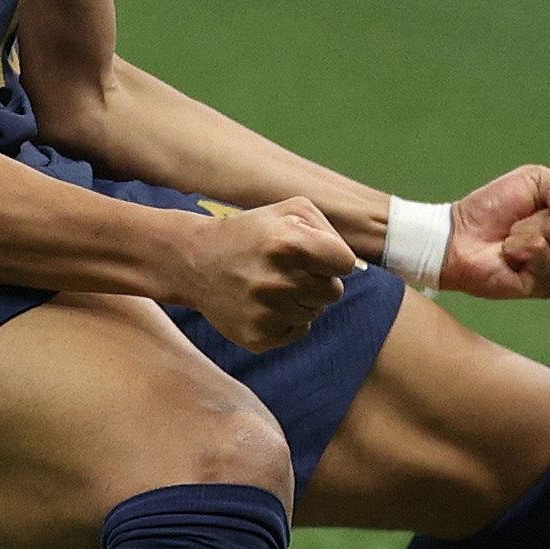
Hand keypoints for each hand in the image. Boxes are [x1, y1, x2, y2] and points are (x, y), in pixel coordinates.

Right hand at [184, 197, 358, 350]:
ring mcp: (266, 313)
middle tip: (287, 270)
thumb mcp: (290, 211)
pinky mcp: (258, 337)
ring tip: (271, 284)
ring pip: (315, 312)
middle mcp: (277, 281)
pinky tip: (263, 303)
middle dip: (317, 280)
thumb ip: (329, 232)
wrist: (196, 262)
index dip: (332, 258)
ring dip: (301, 299)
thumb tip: (353, 266)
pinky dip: (286, 319)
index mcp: (288, 244)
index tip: (313, 255)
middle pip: (333, 292)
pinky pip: (298, 331)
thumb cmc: (253, 233)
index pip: (345, 263)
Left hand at [439, 166, 549, 300]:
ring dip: (525, 230)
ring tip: (511, 238)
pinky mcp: (547, 286)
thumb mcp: (532, 180)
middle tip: (520, 221)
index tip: (539, 199)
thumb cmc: (494, 208)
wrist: (460, 235)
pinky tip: (508, 255)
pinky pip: (541, 253)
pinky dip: (519, 247)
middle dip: (542, 213)